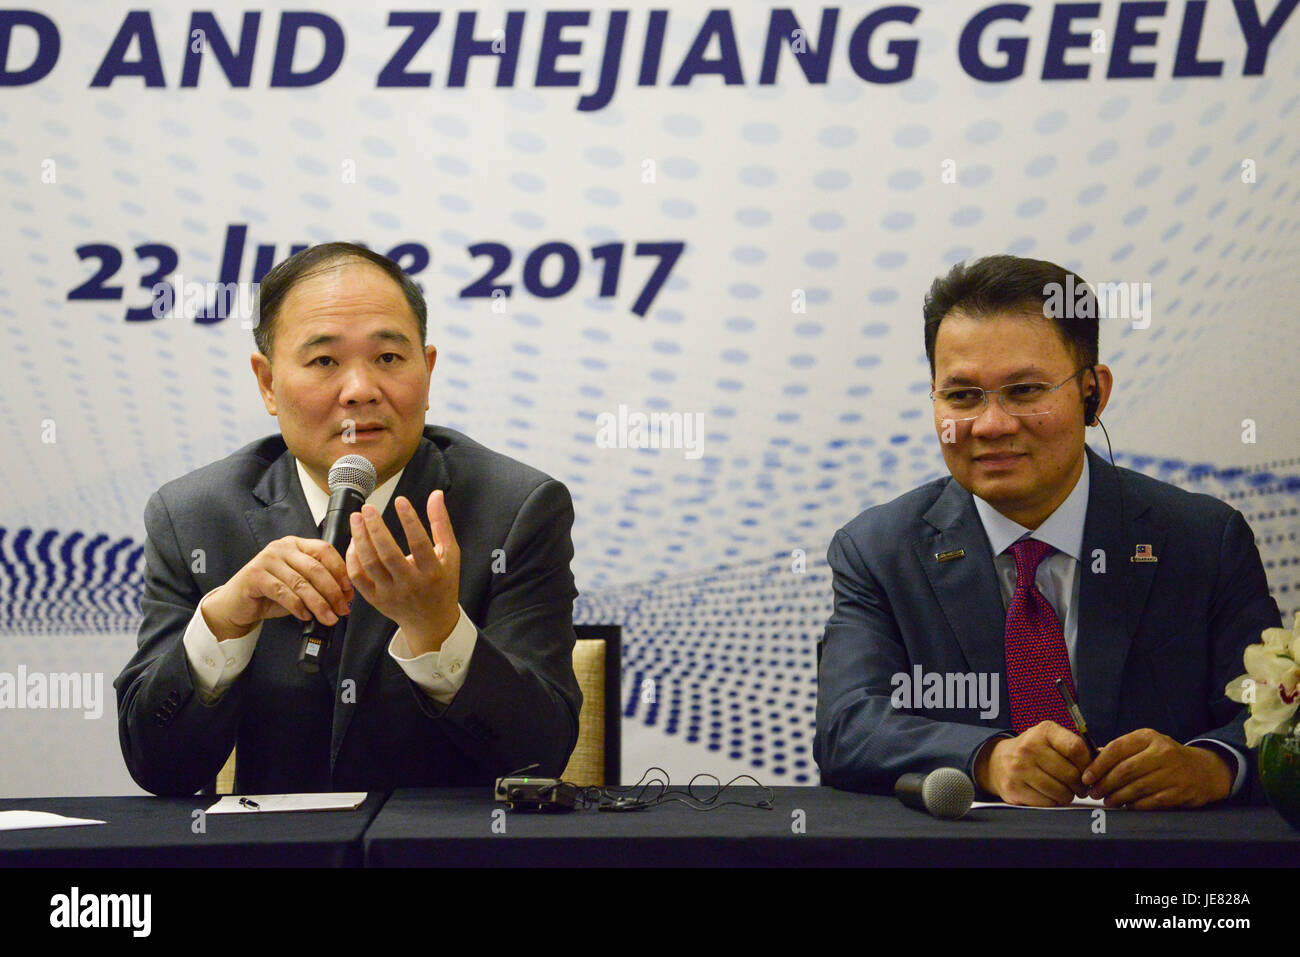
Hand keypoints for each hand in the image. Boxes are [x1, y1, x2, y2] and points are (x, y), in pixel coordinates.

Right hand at [201, 537, 352, 641]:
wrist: (237, 604)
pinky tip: (305, 616)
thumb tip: (345, 595)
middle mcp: (282, 547)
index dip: (340, 570)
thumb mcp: (298, 585)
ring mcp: (267, 559)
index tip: (349, 590)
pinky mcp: (255, 575)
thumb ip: (318, 584)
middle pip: (315, 567)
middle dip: (333, 591)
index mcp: (296, 544)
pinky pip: (283, 592)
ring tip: (328, 617)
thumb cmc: (270, 593)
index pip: (325, 550)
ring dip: (318, 603)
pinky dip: (298, 606)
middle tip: (342, 608)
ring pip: (301, 582)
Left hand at [346, 491, 460, 654]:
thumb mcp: (449, 555)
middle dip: (376, 528)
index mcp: (432, 572)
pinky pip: (358, 578)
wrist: (432, 622)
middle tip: (368, 508)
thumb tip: (436, 494)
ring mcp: (390, 593)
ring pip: (369, 564)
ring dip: (360, 539)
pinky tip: (354, 542)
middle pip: (388, 554)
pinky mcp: (376, 600)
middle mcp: (410, 584)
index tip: (400, 500)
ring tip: (356, 519)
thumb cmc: (442, 583)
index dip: (409, 520)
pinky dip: (353, 558)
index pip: (419, 543)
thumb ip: (441, 524)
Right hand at [975, 721, 1091, 805]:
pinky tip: (1050, 794)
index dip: (1088, 765)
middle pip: (1071, 774)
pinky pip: (1047, 802)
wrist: (998, 761)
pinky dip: (1053, 801)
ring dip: (1068, 795)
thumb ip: (1075, 747)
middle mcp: (1029, 747)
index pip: (1077, 749)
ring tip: (1064, 790)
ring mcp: (1020, 768)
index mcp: (1044, 731)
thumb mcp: (1051, 739)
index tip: (1088, 772)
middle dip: (1080, 785)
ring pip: (1061, 791)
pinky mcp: (1014, 787)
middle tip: (1079, 787)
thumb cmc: (1033, 751)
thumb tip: (1104, 758)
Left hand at [1081, 729, 1232, 808]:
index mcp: (1148, 737)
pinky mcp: (1181, 792)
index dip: (1098, 765)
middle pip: (1125, 770)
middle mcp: (1162, 752)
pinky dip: (1135, 805)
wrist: (1204, 770)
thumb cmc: (1165, 757)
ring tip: (1108, 801)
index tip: (1086, 777)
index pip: (1117, 748)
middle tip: (1094, 792)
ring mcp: (1173, 772)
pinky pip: (1152, 801)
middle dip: (1105, 784)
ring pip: (1137, 787)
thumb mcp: (1145, 745)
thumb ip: (1120, 751)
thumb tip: (1091, 762)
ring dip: (1117, 797)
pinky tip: (1126, 806)